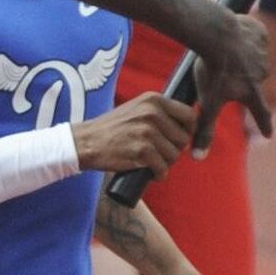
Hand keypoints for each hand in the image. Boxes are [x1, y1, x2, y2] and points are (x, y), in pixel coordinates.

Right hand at [71, 93, 196, 176]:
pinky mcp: (142, 150)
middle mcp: (152, 112)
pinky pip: (163, 169)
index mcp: (153, 99)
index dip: (188, 131)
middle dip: (174, 150)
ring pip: (174, 155)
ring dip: (165, 163)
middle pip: (183, 139)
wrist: (86, 141)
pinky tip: (149, 172)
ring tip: (151, 161)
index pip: (189, 115)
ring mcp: (147, 131)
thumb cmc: (112, 129)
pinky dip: (158, 174)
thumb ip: (159, 112)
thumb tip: (188, 125)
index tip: (178, 139)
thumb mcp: (136, 109)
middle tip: (159, 153)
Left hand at [191, 12, 271, 154]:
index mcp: (251, 91)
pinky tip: (230, 33)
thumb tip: (196, 158)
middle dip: (243, 77)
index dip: (263, 124)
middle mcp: (263, 73)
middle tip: (226, 69)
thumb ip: (205, 129)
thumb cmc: (212, 69)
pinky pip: (252, 35)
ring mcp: (263, 51)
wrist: (218, 33)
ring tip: (224, 49)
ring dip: (242, 54)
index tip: (268, 134)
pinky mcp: (259, 32)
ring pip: (253, 55)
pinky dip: (243, 35)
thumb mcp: (208, 102)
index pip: (260, 112)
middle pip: (253, 80)